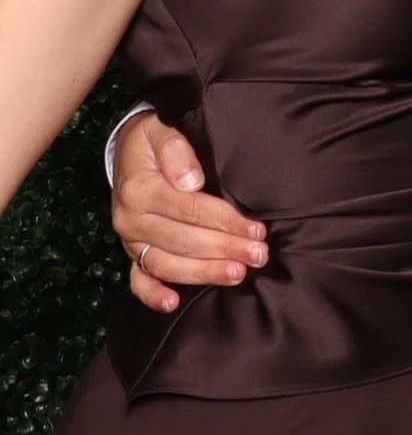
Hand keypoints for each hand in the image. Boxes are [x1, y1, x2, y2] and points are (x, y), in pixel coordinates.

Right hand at [108, 112, 266, 316]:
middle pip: (183, 240)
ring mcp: (131, 240)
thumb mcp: (162, 130)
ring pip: (166, 263)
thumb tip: (192, 181)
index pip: (190, 210)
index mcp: (140, 190)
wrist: (129, 149)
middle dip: (224, 249)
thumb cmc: (154, 138)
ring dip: (202, 273)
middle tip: (258, 255)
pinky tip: (173, 304)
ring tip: (236, 275)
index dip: (225, 221)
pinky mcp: (133, 251)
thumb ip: (177, 150)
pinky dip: (152, 294)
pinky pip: (137, 278)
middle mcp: (131, 219)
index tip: (257, 230)